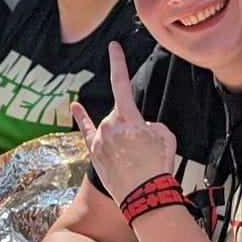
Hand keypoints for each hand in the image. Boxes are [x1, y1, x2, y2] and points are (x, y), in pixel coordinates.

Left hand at [69, 41, 175, 199]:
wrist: (145, 195)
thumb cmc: (157, 166)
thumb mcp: (166, 136)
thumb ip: (150, 124)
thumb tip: (139, 130)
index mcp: (128, 116)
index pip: (121, 82)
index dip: (117, 62)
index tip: (113, 46)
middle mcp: (109, 124)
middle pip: (122, 115)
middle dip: (134, 127)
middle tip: (145, 150)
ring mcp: (99, 139)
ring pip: (112, 128)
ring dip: (124, 138)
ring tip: (135, 160)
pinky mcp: (95, 152)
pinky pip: (87, 131)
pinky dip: (82, 118)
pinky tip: (75, 106)